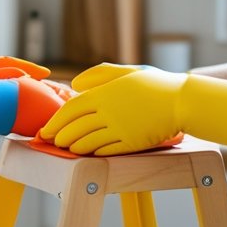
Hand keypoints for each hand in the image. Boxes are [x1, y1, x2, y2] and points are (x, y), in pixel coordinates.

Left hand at [38, 64, 226, 155]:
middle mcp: (109, 112)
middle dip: (60, 137)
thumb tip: (75, 84)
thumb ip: (99, 75)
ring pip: (87, 142)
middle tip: (51, 142)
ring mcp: (120, 129)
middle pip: (75, 128)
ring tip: (66, 149)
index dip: (55, 121)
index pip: (70, 109)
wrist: (181, 100)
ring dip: (73, 147)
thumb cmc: (154, 84)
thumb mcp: (126, 72)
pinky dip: (92, 153)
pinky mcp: (131, 143)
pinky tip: (87, 153)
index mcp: (104, 93)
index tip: (46, 129)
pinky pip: (106, 151)